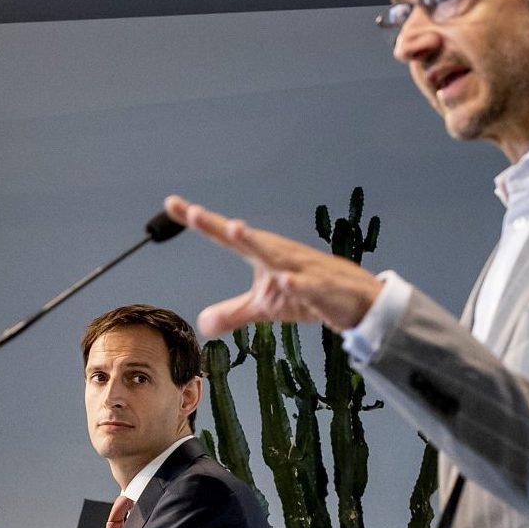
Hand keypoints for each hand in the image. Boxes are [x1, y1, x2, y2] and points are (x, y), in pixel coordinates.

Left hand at [163, 195, 382, 333]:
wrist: (356, 299)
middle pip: (246, 238)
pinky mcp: (323, 288)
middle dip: (222, 227)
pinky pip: (309, 286)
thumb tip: (203, 323)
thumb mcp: (265, 307)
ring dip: (256, 242)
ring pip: (277, 254)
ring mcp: (302, 270)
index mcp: (262, 256)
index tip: (172, 204)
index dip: (199, 221)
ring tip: (235, 229)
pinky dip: (298, 284)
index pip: (225, 236)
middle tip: (195, 212)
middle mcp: (279, 255)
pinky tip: (286, 281)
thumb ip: (234, 312)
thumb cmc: (310, 294)